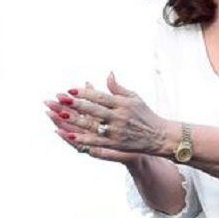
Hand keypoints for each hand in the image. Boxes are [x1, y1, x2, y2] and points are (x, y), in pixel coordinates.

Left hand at [47, 73, 171, 161]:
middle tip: (60, 99)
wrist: (159, 136)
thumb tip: (108, 74)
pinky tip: (68, 134)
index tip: (71, 89)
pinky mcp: (115, 144)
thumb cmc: (145, 114)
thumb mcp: (134, 98)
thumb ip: (118, 88)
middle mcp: (119, 117)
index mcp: (122, 104)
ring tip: (59, 115)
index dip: (85, 93)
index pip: (100, 97)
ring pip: (92, 125)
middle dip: (76, 104)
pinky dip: (81, 138)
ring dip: (75, 120)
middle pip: (94, 110)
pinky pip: (95, 141)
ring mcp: (116, 131)